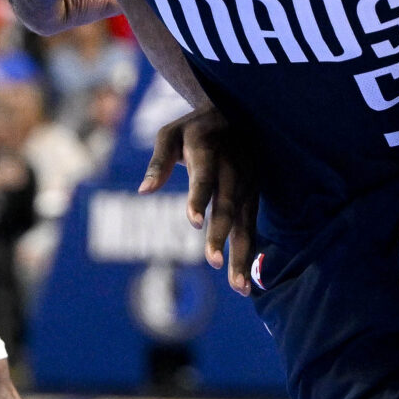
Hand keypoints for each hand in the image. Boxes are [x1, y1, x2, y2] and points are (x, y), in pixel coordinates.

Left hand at [142, 106, 257, 294]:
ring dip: (242, 253)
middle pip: (228, 204)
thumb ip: (158, 161)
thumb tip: (144, 191)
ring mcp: (247, 182)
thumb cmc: (194, 127)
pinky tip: (245, 279)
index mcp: (208, 150)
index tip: (193, 221)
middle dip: (221, 233)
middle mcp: (232, 168)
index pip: (204, 177)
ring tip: (238, 287)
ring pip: (245, 221)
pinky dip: (250, 251)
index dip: (199, 198)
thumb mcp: (169, 134)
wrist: (235, 111)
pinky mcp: (254, 194)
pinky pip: (252, 225)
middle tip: (213, 262)